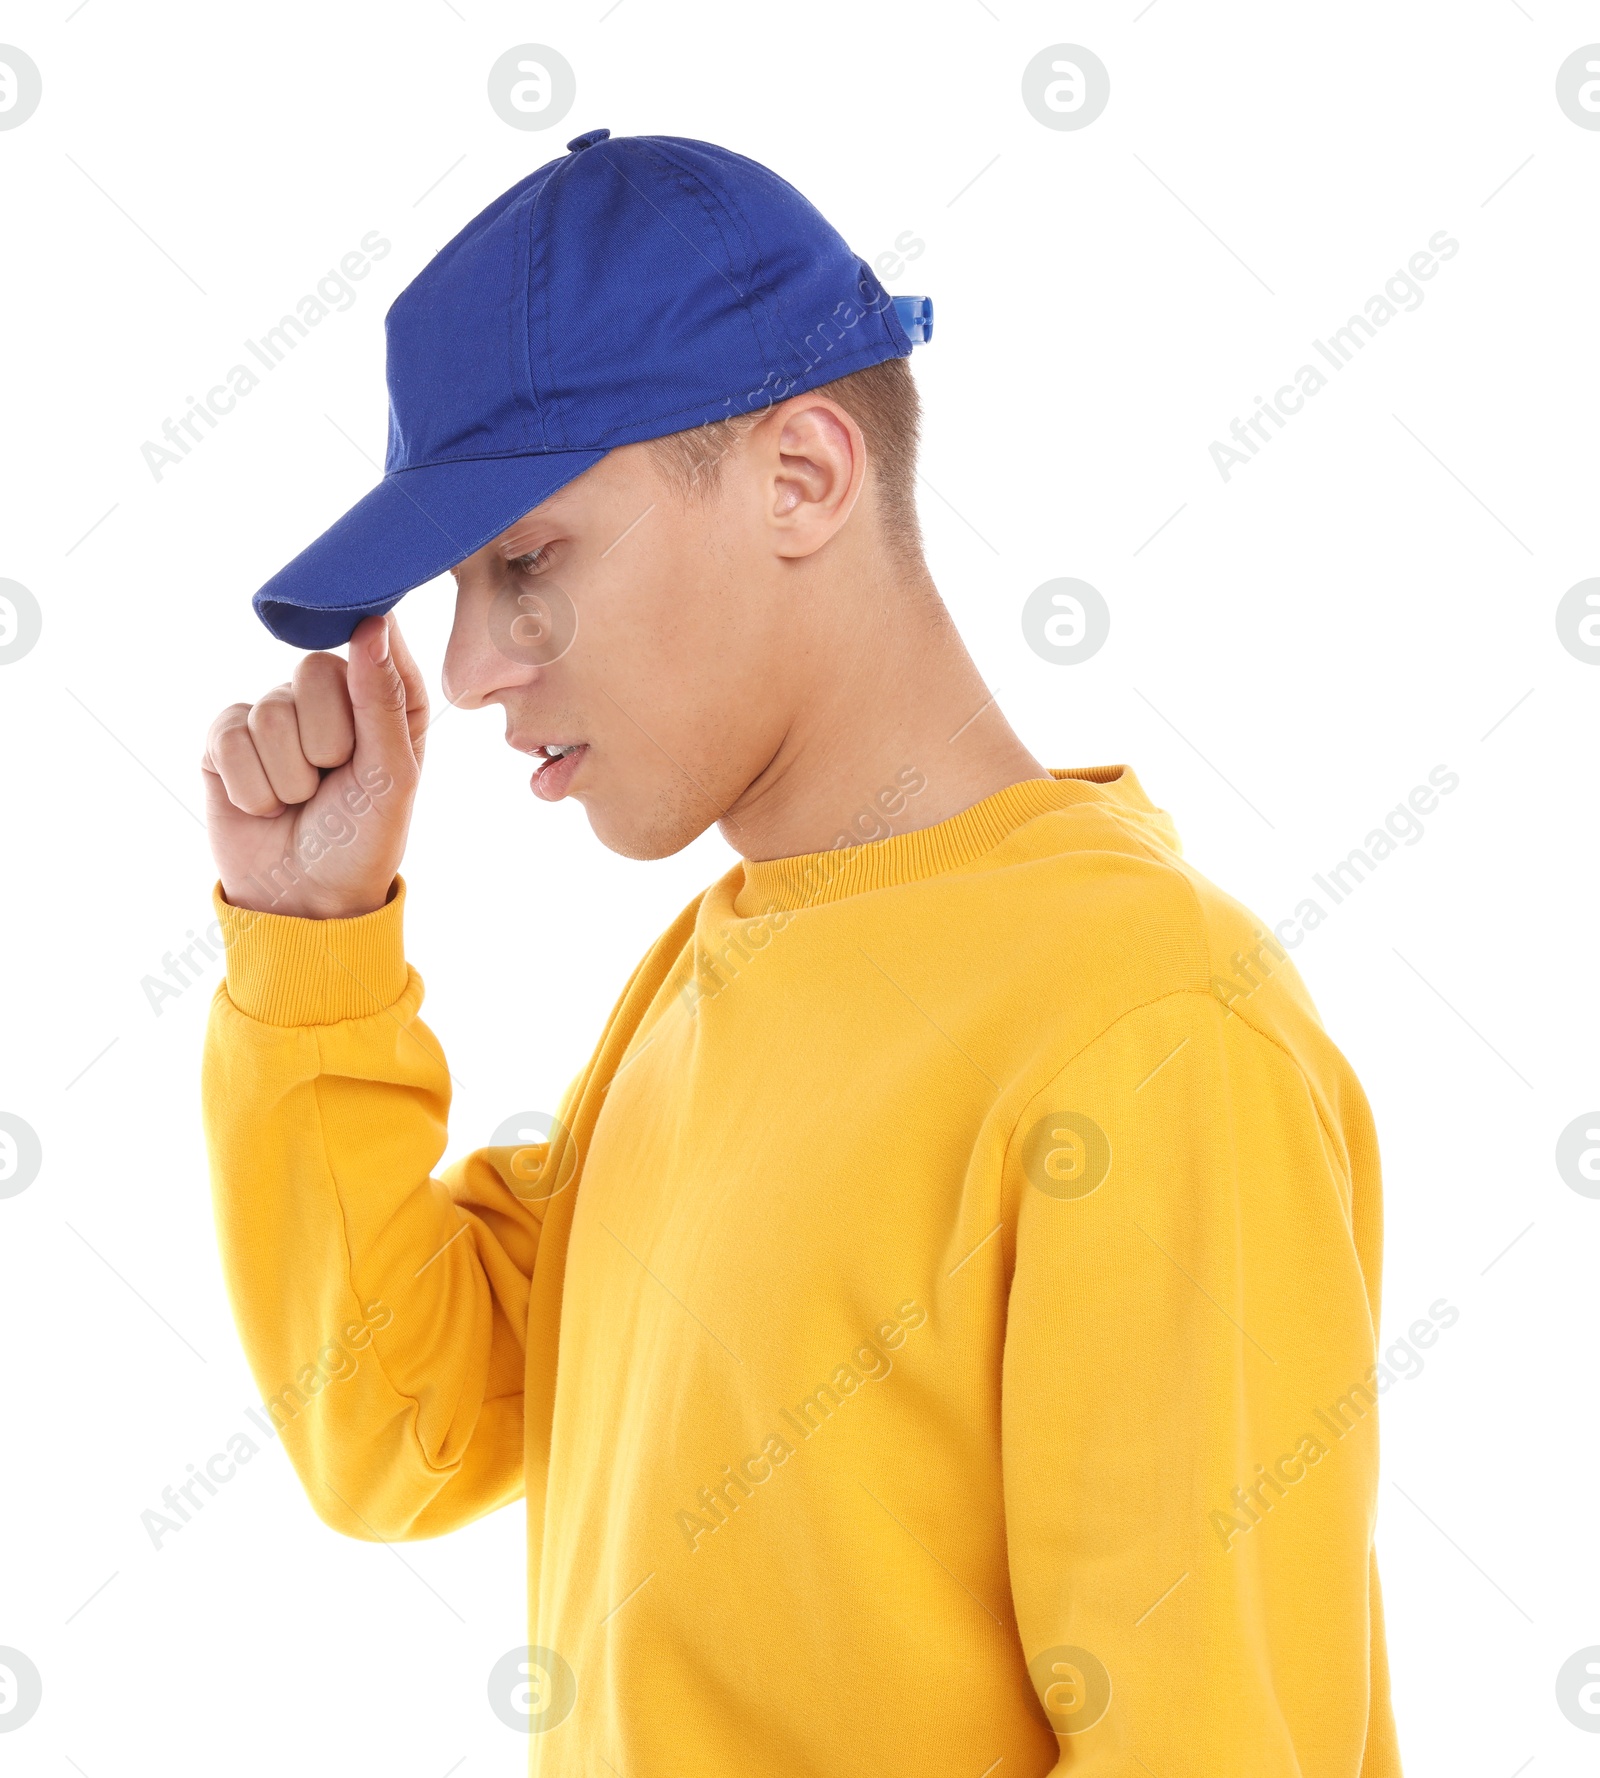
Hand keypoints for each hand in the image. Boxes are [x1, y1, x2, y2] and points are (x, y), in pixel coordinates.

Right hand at [201, 614, 426, 918]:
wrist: (306, 899)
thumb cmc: (362, 837)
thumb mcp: (390, 774)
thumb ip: (383, 698)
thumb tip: (374, 621)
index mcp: (385, 698)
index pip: (375, 641)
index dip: (367, 663)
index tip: (372, 700)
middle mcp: (329, 696)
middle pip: (315, 670)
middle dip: (326, 741)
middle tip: (332, 781)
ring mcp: (274, 714)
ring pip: (271, 711)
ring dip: (290, 776)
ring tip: (300, 801)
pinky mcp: (227, 740)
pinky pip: (228, 736)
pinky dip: (253, 787)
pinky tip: (265, 806)